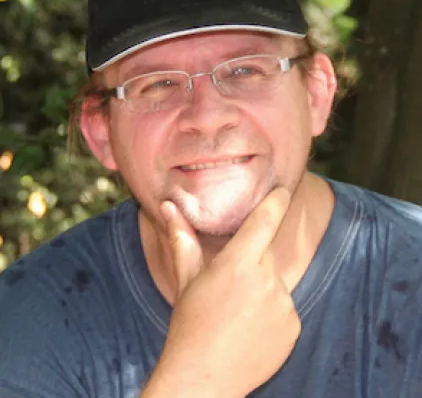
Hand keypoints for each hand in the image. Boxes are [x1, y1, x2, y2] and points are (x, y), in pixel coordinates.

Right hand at [146, 188, 300, 397]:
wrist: (203, 380)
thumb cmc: (189, 325)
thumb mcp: (186, 279)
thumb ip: (181, 238)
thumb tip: (168, 206)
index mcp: (238, 263)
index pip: (266, 219)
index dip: (277, 200)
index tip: (283, 189)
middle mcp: (267, 280)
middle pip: (266, 255)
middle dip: (251, 261)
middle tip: (229, 286)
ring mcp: (284, 305)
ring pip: (275, 282)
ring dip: (261, 289)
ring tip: (237, 313)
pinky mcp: (294, 327)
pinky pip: (285, 308)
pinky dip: (272, 312)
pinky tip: (250, 329)